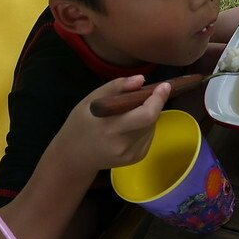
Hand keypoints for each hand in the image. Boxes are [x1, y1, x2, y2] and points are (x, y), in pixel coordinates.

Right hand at [53, 75, 170, 172]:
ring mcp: (131, 154)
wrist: (74, 157)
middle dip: (153, 105)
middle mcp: (123, 144)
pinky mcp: (136, 158)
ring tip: (127, 114)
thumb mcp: (90, 101)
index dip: (158, 100)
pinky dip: (144, 127)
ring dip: (147, 115)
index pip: (146, 115)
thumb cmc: (80, 124)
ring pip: (151, 127)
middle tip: (146, 96)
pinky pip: (148, 136)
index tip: (164, 86)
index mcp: (110, 127)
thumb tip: (141, 79)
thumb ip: (116, 87)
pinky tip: (128, 127)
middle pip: (152, 120)